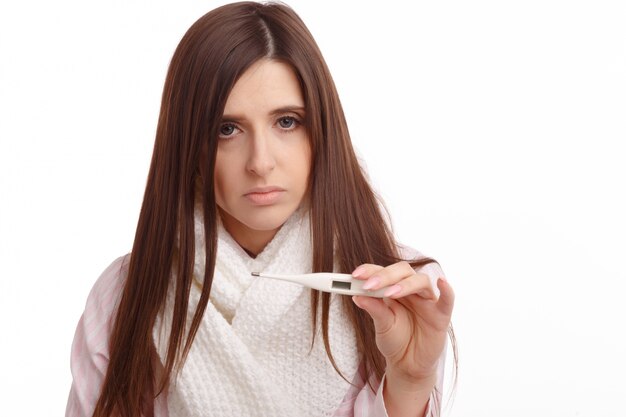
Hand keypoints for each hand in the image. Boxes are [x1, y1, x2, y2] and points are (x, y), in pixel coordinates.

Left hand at [351, 262, 453, 384]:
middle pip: (403, 271)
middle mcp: (411, 290)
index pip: (383, 271)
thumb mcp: (381, 325)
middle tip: (369, 285)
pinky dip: (447, 291)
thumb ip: (374, 309)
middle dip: (385, 276)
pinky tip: (442, 283)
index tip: (355, 275)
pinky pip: (447, 301)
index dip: (370, 270)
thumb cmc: (395, 340)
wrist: (408, 364)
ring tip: (389, 293)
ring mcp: (427, 301)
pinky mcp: (441, 316)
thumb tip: (356, 296)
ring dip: (405, 285)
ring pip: (421, 281)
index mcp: (394, 289)